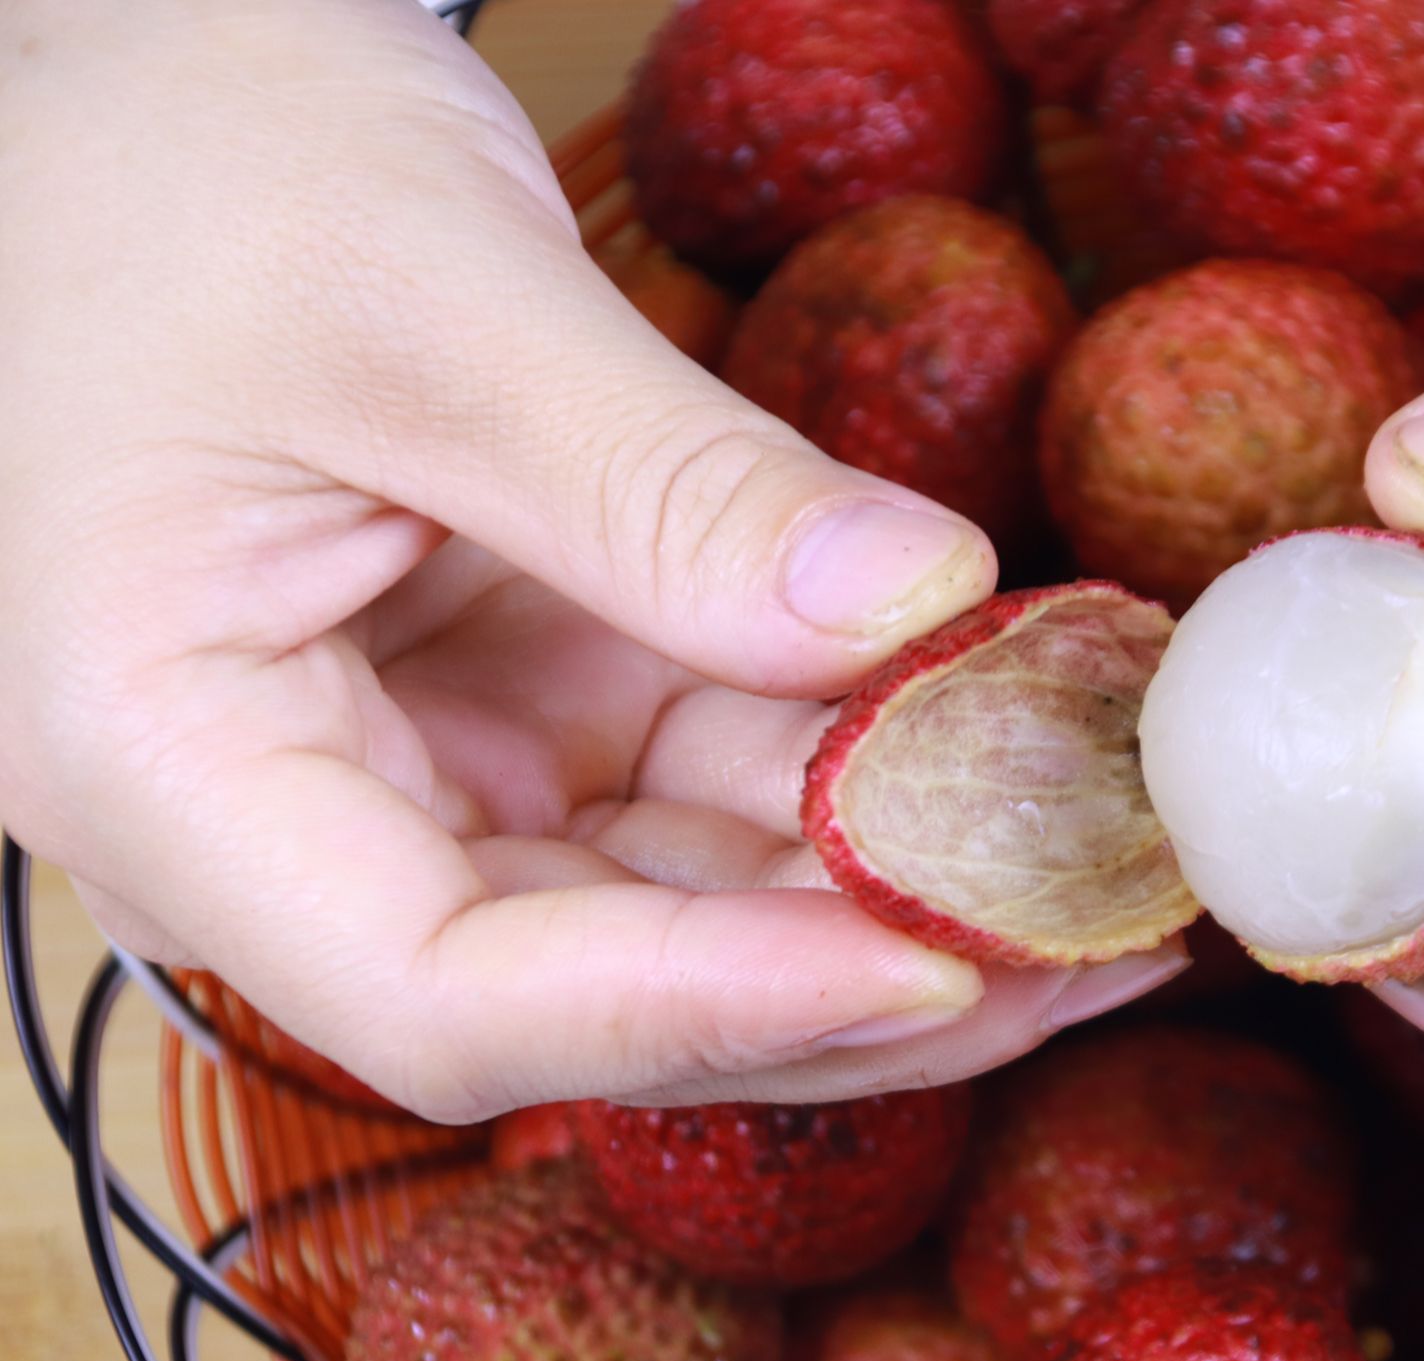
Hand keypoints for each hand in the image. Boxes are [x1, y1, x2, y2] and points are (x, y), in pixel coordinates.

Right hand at [0, 0, 1183, 1121]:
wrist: (134, 78)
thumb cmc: (180, 155)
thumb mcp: (423, 293)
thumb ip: (664, 484)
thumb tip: (914, 613)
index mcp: (161, 760)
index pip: (448, 995)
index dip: (707, 1010)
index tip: (938, 965)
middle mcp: (279, 814)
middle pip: (593, 988)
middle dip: (851, 976)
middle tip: (1093, 937)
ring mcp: (405, 761)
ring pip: (670, 897)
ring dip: (881, 881)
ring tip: (1096, 853)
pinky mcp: (501, 699)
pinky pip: (690, 778)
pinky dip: (843, 765)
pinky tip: (996, 739)